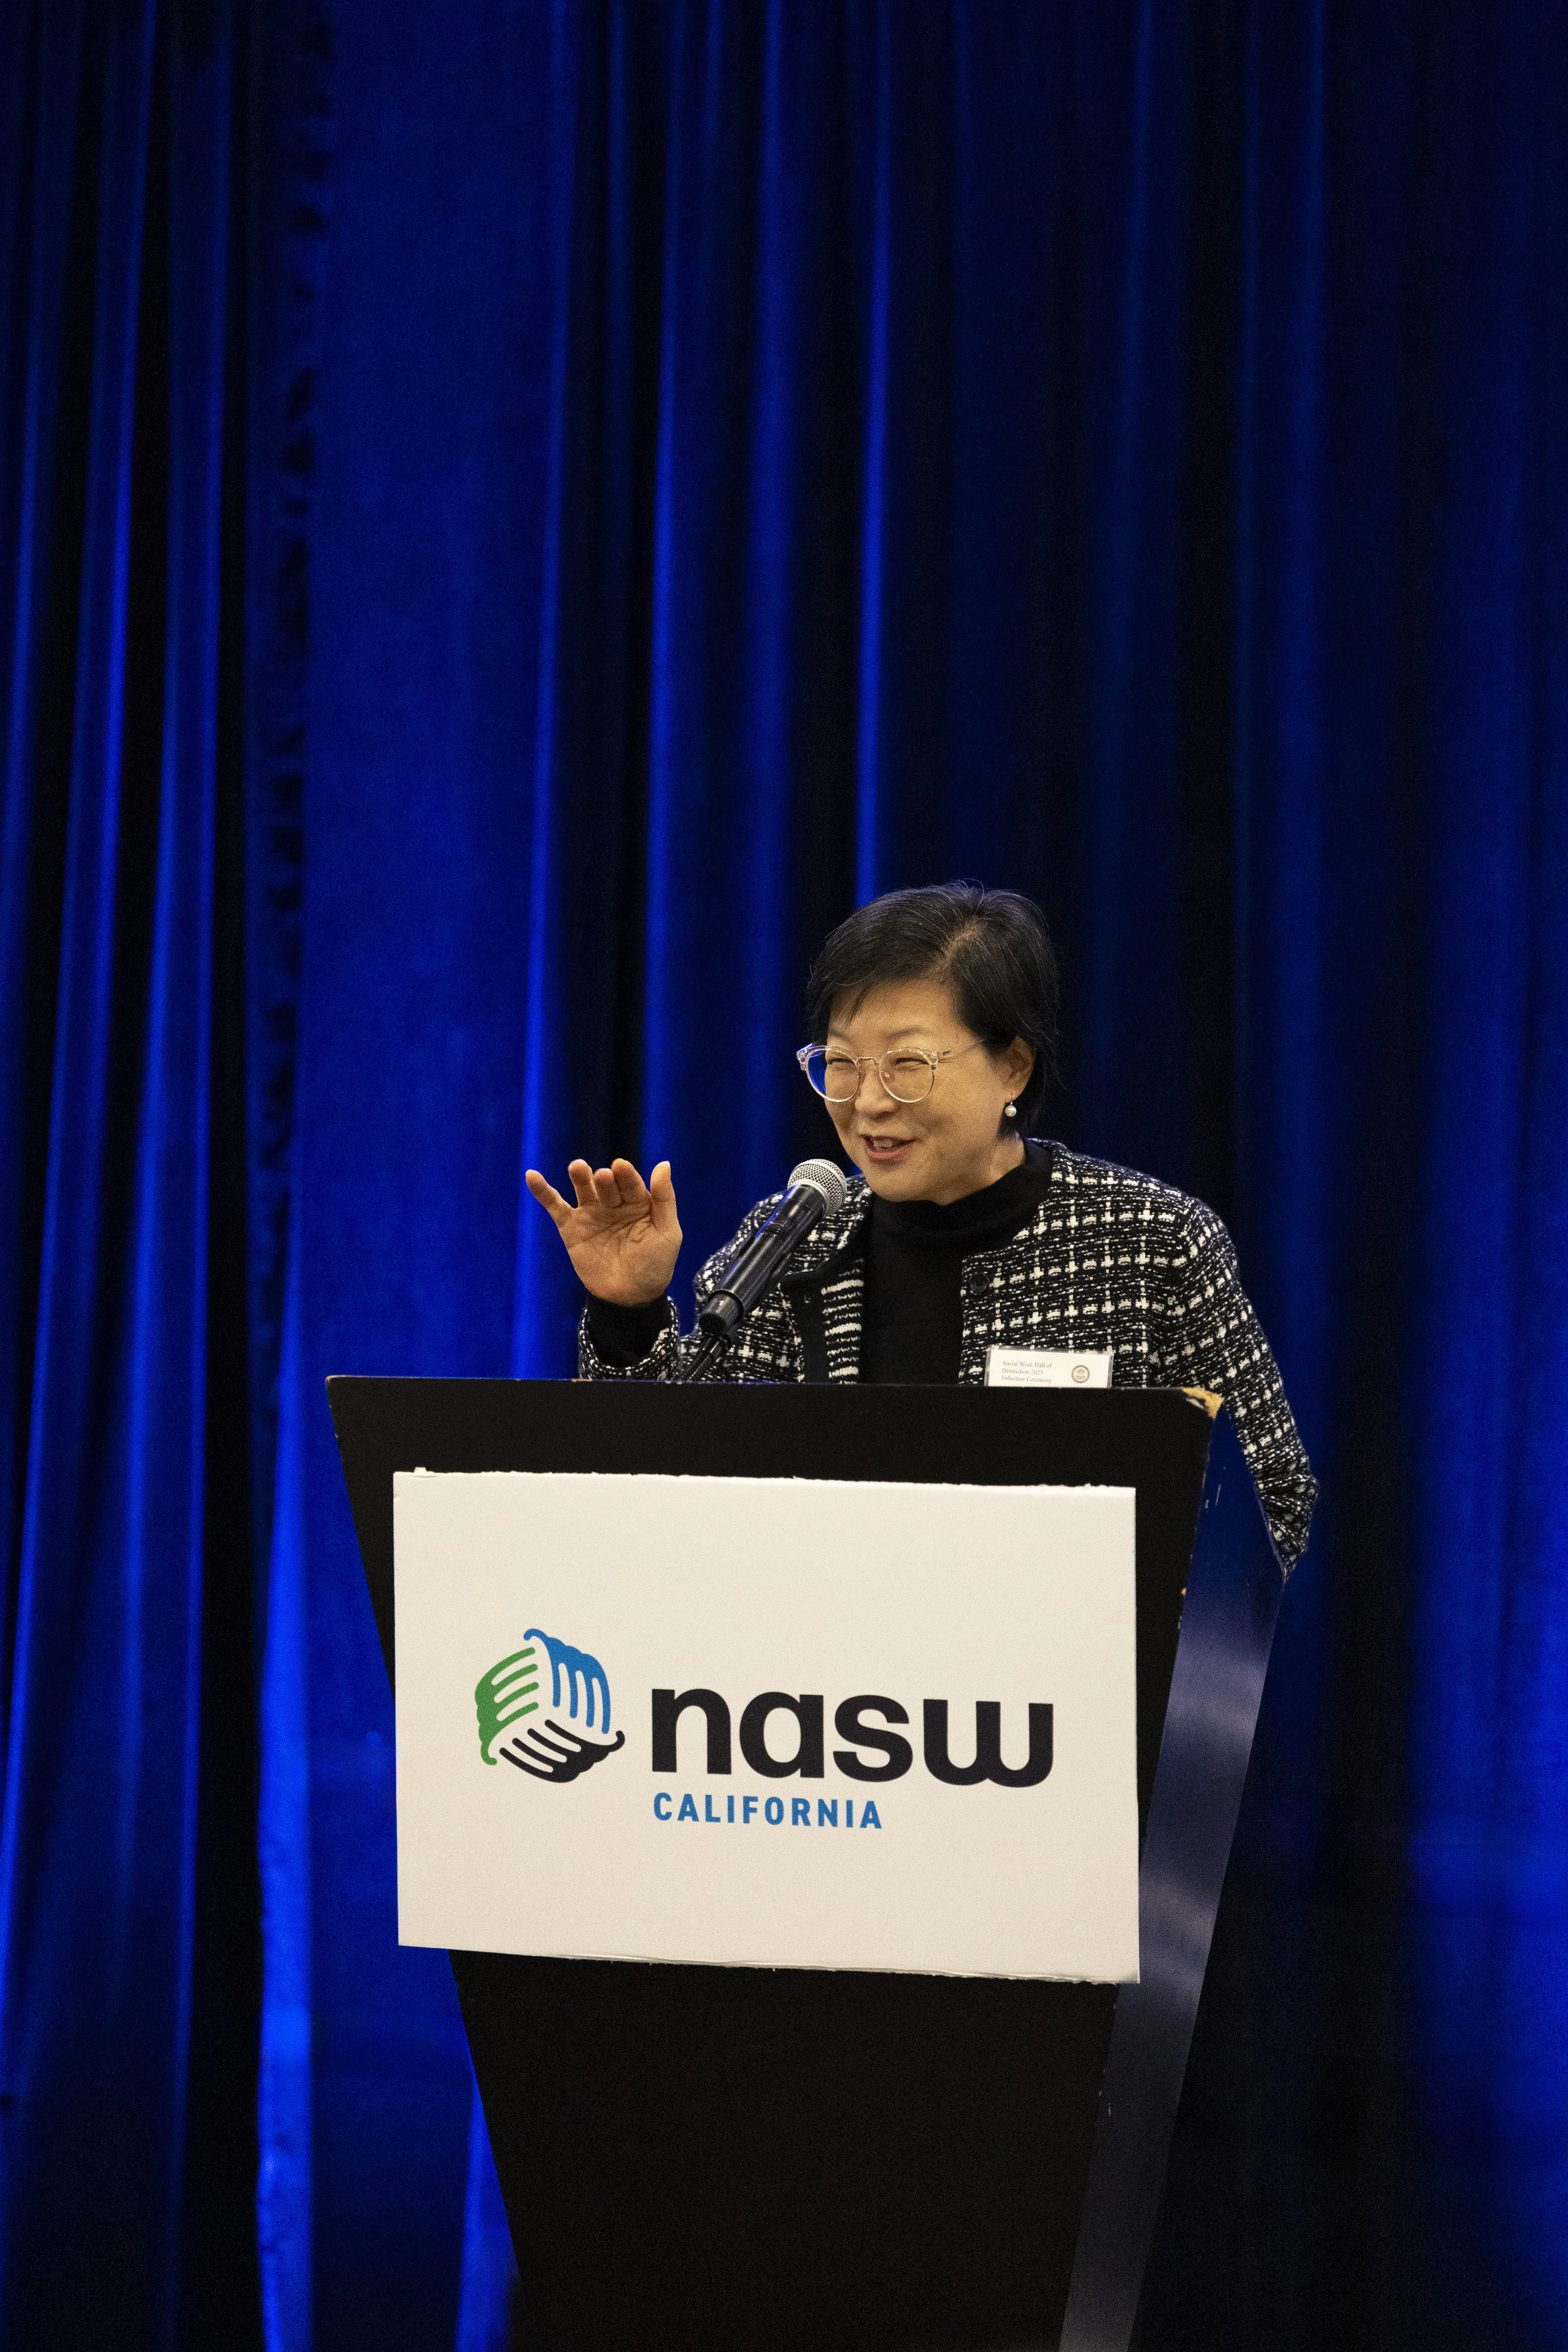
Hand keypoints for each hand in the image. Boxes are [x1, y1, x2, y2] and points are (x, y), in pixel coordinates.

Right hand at [524, 1157, 681, 1305]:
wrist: (630, 1297)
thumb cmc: (654, 1264)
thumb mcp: (667, 1232)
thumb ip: (664, 1198)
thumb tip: (663, 1164)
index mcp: (638, 1201)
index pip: (630, 1183)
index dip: (626, 1175)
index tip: (621, 1167)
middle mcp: (613, 1203)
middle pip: (607, 1184)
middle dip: (605, 1180)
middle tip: (604, 1177)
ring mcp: (591, 1214)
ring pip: (584, 1190)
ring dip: (580, 1177)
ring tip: (577, 1167)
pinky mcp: (571, 1228)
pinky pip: (555, 1207)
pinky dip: (543, 1192)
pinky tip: (532, 1177)